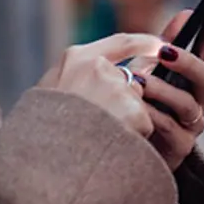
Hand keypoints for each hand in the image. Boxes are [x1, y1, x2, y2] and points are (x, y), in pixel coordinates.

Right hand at [38, 32, 166, 139]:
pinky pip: (143, 124)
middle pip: (129, 82)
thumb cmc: (44, 129)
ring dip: (126, 120)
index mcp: (76, 59)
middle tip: (103, 123)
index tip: (160, 46)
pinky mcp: (134, 112)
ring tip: (99, 136)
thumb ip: (75, 77)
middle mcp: (98, 68)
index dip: (144, 44)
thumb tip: (100, 74)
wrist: (47, 160)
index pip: (121, 42)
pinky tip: (110, 143)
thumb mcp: (49, 92)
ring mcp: (117, 89)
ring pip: (136, 104)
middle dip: (124, 102)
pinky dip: (133, 136)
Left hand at [130, 0, 203, 170]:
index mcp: (191, 75)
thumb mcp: (146, 69)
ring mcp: (193, 123)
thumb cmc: (135, 102)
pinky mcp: (181, 146)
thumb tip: (186, 13)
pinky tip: (133, 110)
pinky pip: (170, 127)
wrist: (118, 145)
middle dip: (187, 62)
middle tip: (165, 52)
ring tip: (136, 82)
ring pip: (188, 104)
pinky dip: (149, 115)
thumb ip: (162, 45)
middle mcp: (199, 98)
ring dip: (160, 90)